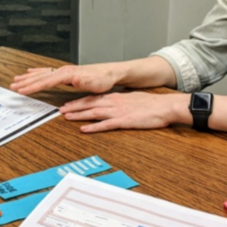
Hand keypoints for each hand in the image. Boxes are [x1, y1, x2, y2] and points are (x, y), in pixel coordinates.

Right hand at [10, 64, 116, 95]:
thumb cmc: (103, 80)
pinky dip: (36, 72)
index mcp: (67, 74)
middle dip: (25, 82)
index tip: (21, 90)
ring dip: (28, 77)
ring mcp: (63, 70)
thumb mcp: (95, 84)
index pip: (46, 81)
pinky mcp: (65, 72)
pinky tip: (30, 72)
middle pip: (40, 76)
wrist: (110, 73)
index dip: (32, 86)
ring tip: (16, 80)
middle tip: (12, 86)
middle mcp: (63, 70)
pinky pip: (46, 72)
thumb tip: (73, 78)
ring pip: (41, 73)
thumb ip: (83, 82)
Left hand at [59, 92, 183, 132]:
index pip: (93, 98)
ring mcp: (118, 112)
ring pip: (94, 112)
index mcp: (116, 97)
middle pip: (89, 104)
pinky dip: (93, 127)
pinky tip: (84, 129)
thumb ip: (121, 101)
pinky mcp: (124, 121)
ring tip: (66, 117)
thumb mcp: (133, 98)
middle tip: (60, 110)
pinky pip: (105, 125)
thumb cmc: (152, 104)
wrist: (165, 106)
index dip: (79, 101)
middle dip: (73, 107)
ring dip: (79, 115)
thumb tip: (113, 102)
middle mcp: (114, 102)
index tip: (68, 104)